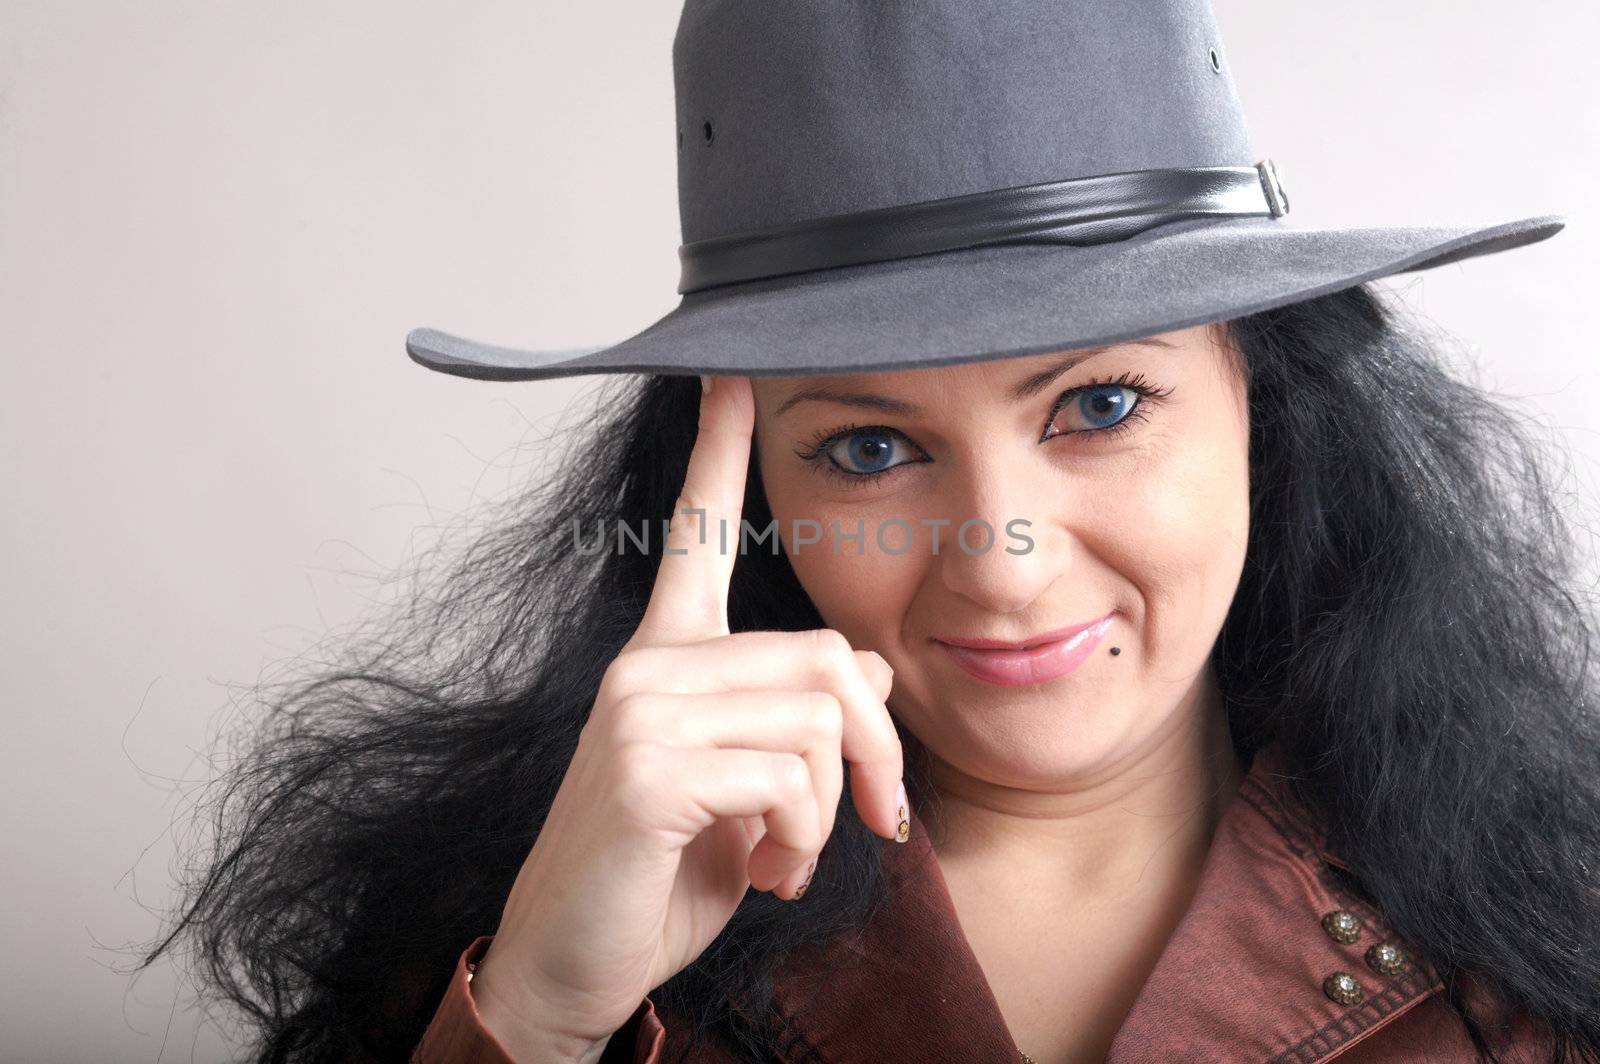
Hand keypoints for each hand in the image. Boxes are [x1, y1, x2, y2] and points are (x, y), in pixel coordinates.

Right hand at [470, 374, 905, 1061]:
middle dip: (878, 754)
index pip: (693, 536)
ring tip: (789, 859)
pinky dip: (803, 840)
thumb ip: (795, 725)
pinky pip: (788, 777)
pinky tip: (766, 875)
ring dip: (830, 813)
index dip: (715, 450)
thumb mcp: (748, 794)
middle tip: (877, 821)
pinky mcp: (647, 767)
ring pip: (816, 721)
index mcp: (664, 659)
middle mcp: (647, 666)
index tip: (728, 369)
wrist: (570, 962)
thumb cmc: (658, 875)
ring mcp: (640, 710)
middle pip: (827, 659)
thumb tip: (873, 671)